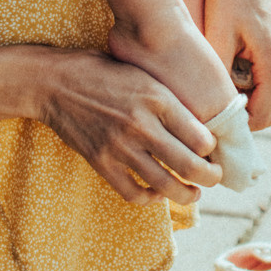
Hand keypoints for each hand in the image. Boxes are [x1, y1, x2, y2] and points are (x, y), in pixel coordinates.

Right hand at [37, 49, 221, 204]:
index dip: (215, 150)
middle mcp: (141, 123)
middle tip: (215, 178)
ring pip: (164, 185)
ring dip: (186, 195)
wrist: (54, 82)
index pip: (201, 136)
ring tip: (194, 193)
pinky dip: (150, 199)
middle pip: (189, 165)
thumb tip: (202, 120)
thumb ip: (170, 96)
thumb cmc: (103, 71)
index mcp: (157, 97)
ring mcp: (119, 146)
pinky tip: (158, 193)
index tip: (216, 151)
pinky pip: (132, 192)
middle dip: (210, 177)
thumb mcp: (143, 72)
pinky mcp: (101, 162)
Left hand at [203, 0, 270, 130]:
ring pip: (264, 98)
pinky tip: (219, 73)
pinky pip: (264, 82)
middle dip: (236, 117)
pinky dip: (244, 86)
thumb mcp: (215, 36)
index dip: (233, 129)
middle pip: (264, 113)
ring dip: (240, 101)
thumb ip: (217, 77)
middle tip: (203, 114)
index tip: (205, 127)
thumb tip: (210, 112)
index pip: (259, 119)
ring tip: (209, 92)